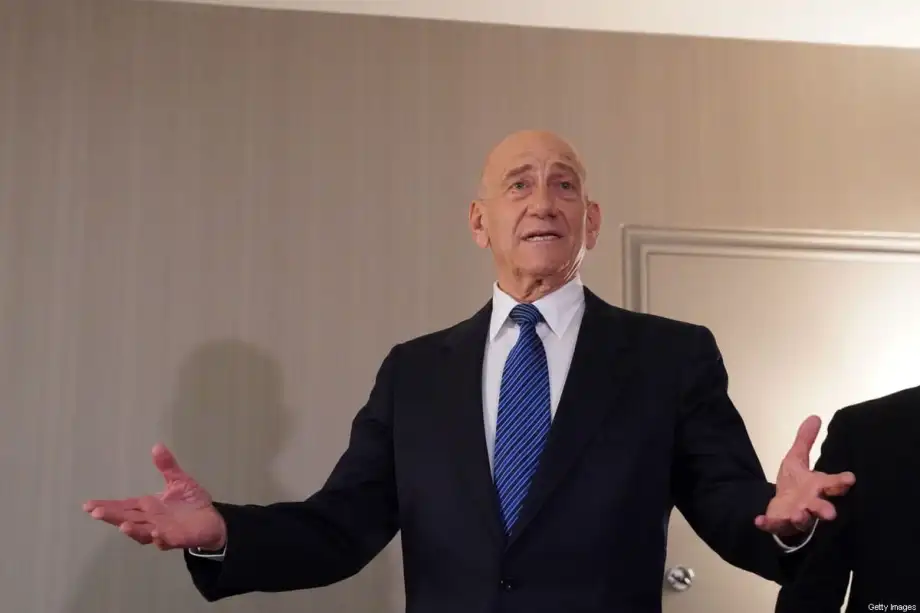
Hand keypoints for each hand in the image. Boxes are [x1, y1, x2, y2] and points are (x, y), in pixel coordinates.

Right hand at [83, 444, 226, 550]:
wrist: (212, 519)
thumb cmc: (191, 502)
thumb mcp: (179, 481)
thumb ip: (167, 466)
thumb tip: (157, 445)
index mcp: (148, 506)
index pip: (123, 506)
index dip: (106, 506)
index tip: (87, 505)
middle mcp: (150, 520)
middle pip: (127, 519)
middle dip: (111, 516)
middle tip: (96, 512)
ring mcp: (162, 531)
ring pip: (142, 532)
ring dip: (133, 530)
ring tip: (123, 526)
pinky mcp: (177, 539)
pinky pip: (165, 540)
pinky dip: (159, 538)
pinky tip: (156, 532)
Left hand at [754, 415, 854, 536]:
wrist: (783, 509)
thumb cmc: (796, 485)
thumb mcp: (797, 459)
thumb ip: (805, 441)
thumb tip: (814, 416)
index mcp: (817, 487)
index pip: (832, 484)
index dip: (841, 482)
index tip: (850, 478)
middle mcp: (810, 503)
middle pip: (821, 507)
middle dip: (825, 509)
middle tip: (831, 513)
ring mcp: (795, 516)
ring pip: (801, 520)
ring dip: (800, 518)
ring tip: (798, 515)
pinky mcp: (779, 523)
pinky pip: (773, 525)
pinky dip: (767, 524)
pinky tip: (759, 521)